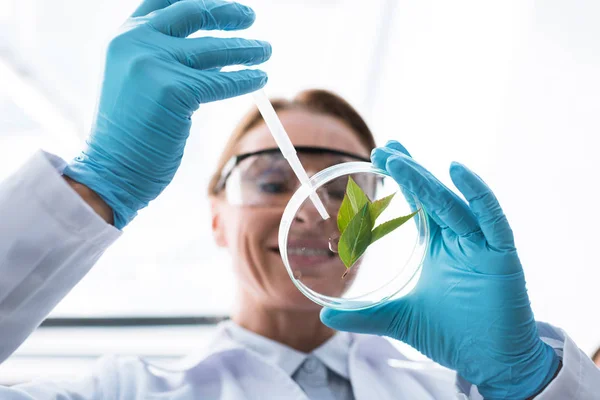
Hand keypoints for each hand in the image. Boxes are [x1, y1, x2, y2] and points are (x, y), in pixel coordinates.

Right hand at [64, 0, 270, 228]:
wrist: (112, 169)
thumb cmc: (128, 133)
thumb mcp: (136, 81)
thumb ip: (161, 58)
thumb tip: (212, 52)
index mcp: (125, 36)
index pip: (165, 1)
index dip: (199, 0)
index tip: (223, 4)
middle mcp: (136, 41)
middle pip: (193, 13)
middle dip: (226, 13)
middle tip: (250, 17)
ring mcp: (154, 63)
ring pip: (214, 50)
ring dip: (246, 48)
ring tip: (266, 50)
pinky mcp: (174, 89)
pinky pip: (222, 81)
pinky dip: (245, 80)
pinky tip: (260, 78)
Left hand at [320, 141, 559, 398]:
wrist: (490, 363)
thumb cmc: (451, 335)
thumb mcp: (399, 319)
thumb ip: (364, 315)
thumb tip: (325, 315)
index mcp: (440, 246)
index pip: (419, 203)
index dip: (403, 178)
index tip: (380, 155)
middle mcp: (461, 239)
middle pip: (433, 195)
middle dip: (409, 170)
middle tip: (383, 149)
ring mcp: (482, 245)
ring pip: (452, 204)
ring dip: (426, 180)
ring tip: (399, 159)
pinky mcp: (502, 256)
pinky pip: (492, 220)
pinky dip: (478, 195)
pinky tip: (458, 171)